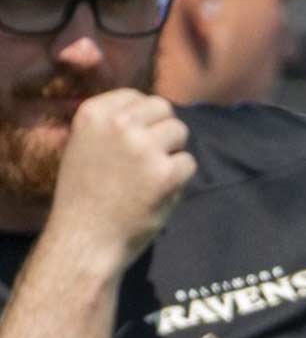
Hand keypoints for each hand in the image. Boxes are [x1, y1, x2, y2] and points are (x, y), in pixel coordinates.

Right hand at [46, 91, 194, 273]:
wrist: (84, 240)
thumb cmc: (85, 195)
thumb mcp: (84, 146)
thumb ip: (113, 123)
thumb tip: (152, 106)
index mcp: (93, 113)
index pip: (138, 97)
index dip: (143, 119)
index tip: (132, 141)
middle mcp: (119, 124)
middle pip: (164, 109)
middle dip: (162, 131)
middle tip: (146, 160)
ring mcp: (144, 148)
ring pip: (180, 132)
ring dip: (171, 153)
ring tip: (147, 177)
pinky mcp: (166, 173)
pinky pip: (189, 162)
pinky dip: (178, 179)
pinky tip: (155, 193)